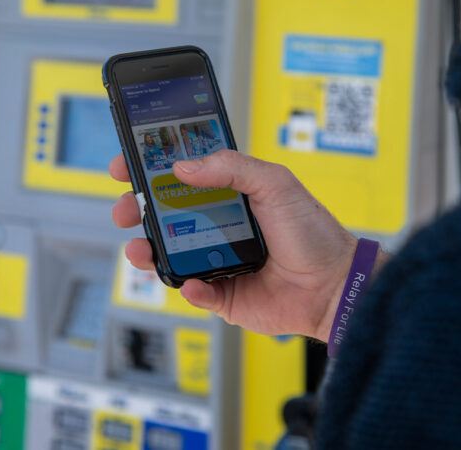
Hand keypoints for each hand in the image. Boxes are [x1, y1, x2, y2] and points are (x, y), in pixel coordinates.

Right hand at [110, 149, 368, 341]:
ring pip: (168, 255)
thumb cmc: (312, 232)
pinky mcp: (223, 295)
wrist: (335, 285)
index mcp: (229, 195)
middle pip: (164, 215)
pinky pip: (194, 291)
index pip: (181, 177)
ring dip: (147, 251)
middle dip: (137, 210)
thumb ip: (231, 167)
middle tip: (125, 208)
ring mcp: (217, 260)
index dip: (151, 170)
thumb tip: (183, 166)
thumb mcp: (275, 184)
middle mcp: (217, 226)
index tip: (126, 164)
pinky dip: (188, 288)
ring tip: (140, 249)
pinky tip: (193, 282)